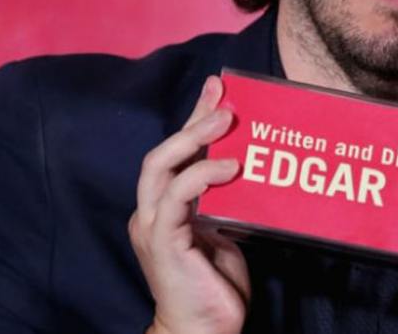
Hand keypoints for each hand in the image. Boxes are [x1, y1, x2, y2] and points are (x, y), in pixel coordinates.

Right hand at [129, 76, 248, 333]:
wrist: (204, 332)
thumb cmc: (214, 286)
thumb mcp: (224, 230)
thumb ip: (225, 200)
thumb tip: (247, 164)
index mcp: (162, 208)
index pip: (175, 154)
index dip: (194, 118)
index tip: (219, 88)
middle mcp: (150, 212)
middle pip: (161, 154)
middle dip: (193, 121)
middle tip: (225, 98)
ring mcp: (152, 227)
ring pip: (161, 168)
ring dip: (194, 140)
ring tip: (227, 121)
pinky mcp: (162, 243)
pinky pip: (176, 198)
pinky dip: (201, 176)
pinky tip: (229, 166)